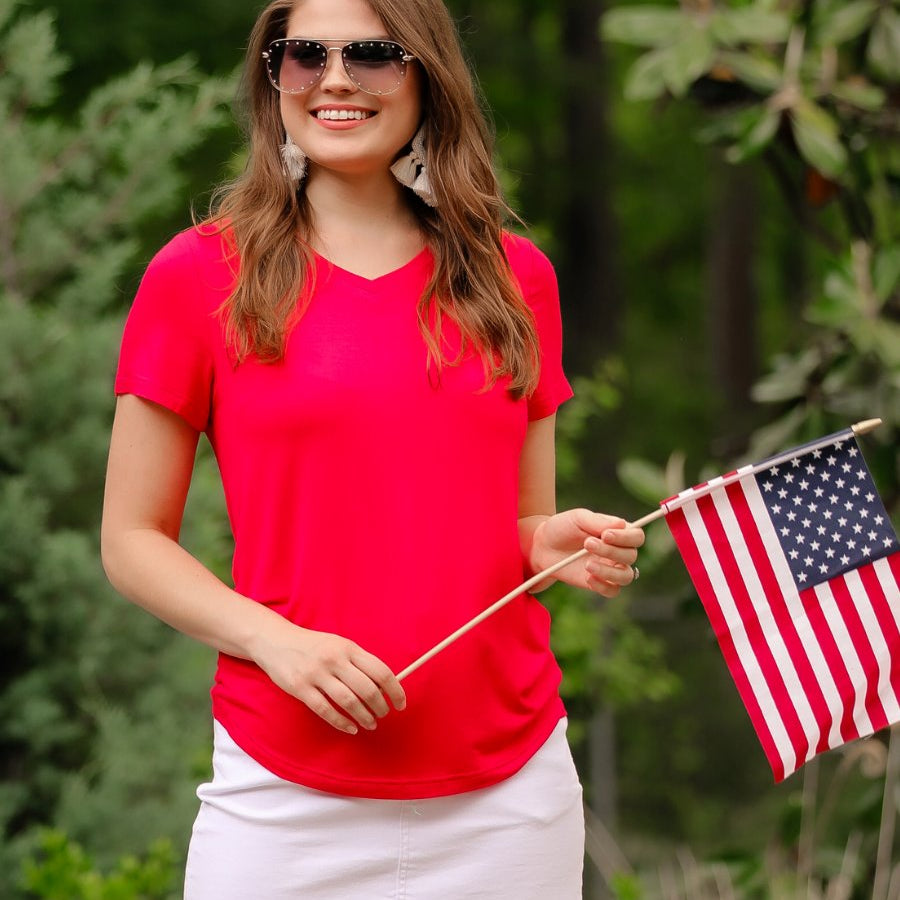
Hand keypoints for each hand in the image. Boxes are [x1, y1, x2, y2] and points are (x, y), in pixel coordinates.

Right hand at [250, 624, 405, 734]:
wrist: (275, 640)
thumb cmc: (313, 645)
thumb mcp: (338, 645)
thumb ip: (358, 662)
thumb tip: (384, 686)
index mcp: (348, 648)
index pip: (380, 671)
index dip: (395, 690)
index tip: (401, 703)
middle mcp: (334, 660)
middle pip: (367, 689)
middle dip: (380, 707)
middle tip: (384, 715)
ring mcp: (316, 674)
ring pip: (348, 702)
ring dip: (364, 717)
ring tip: (371, 724)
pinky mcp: (300, 689)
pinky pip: (325, 710)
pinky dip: (342, 723)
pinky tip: (351, 728)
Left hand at [531, 508, 644, 597]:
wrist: (542, 546)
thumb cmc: (562, 528)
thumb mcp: (577, 518)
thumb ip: (598, 521)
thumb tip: (622, 524)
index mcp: (617, 532)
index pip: (636, 536)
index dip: (626, 537)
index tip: (605, 535)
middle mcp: (618, 551)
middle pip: (631, 555)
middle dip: (611, 551)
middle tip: (587, 544)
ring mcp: (610, 568)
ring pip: (626, 576)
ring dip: (609, 571)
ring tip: (587, 565)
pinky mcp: (599, 583)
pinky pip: (613, 591)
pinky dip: (603, 586)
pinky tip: (588, 577)